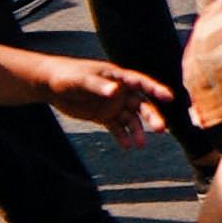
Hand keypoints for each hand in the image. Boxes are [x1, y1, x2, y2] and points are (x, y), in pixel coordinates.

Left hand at [41, 55, 173, 149]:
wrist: (52, 85)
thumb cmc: (68, 76)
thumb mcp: (81, 80)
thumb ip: (98, 86)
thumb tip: (115, 91)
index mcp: (118, 77)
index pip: (141, 83)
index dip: (156, 89)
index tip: (169, 98)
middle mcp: (120, 91)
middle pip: (141, 104)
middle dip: (152, 116)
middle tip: (161, 129)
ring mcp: (113, 104)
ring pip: (131, 118)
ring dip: (138, 130)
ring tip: (140, 145)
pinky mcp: (104, 116)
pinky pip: (117, 127)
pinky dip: (122, 136)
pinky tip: (128, 146)